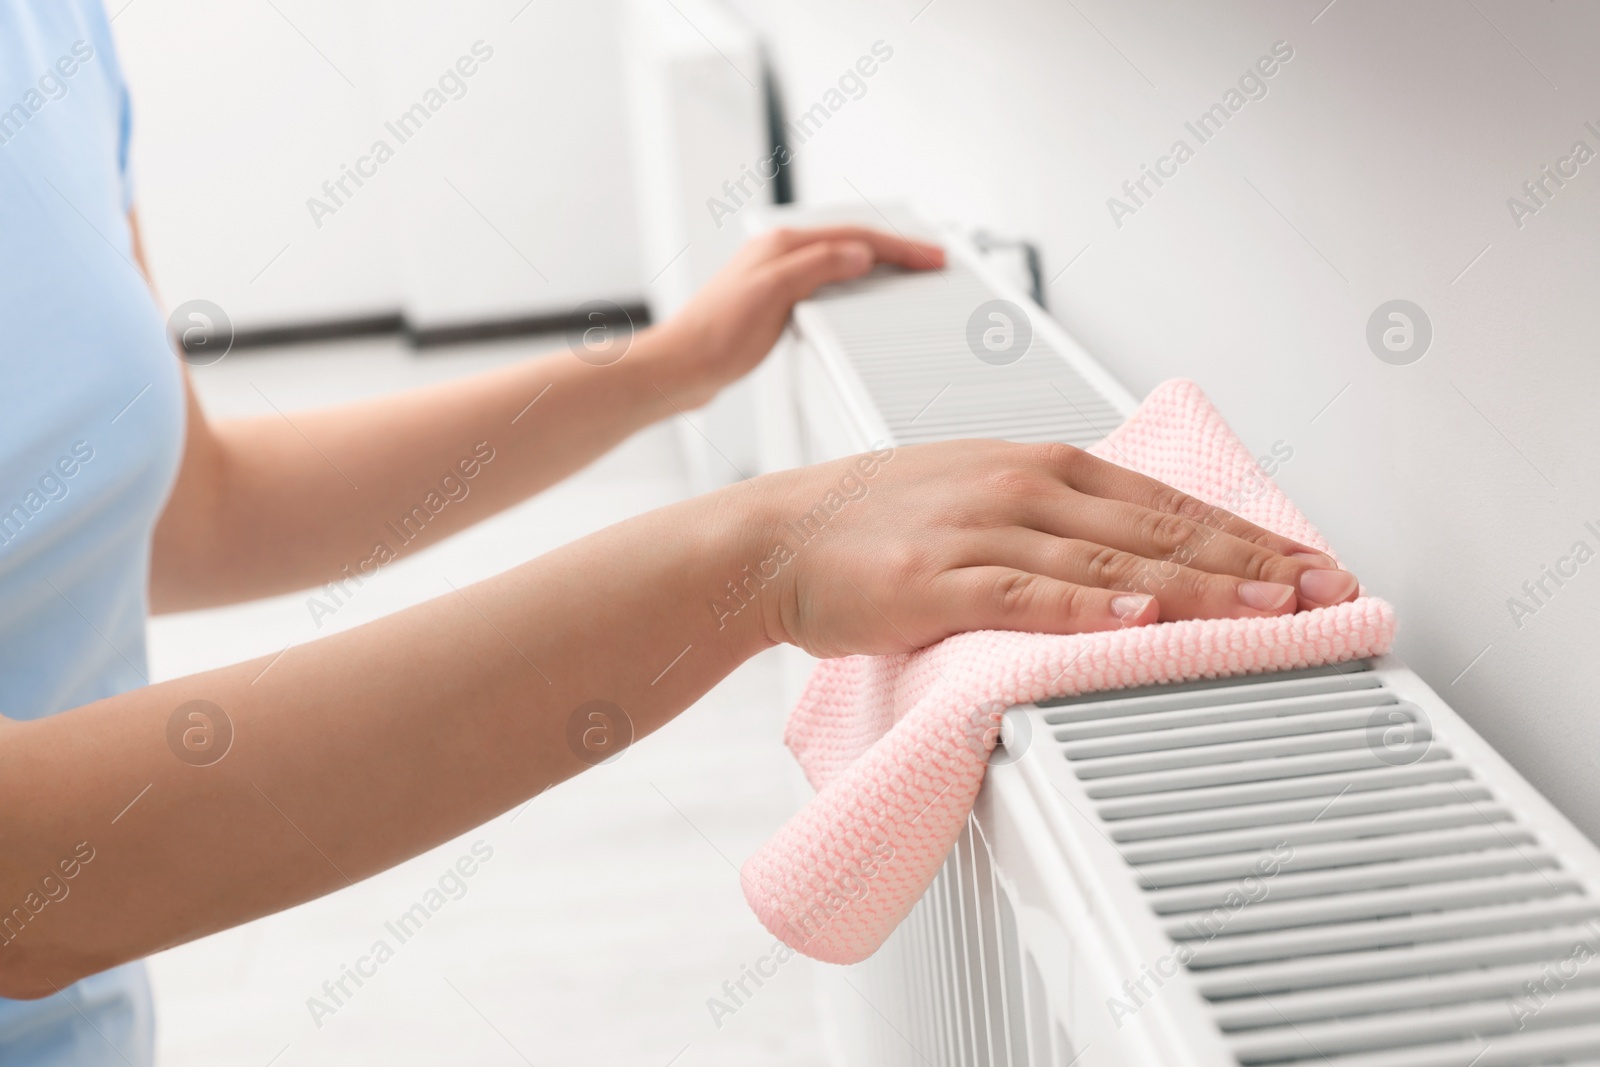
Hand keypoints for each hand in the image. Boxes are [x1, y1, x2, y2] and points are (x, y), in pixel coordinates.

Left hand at [644, 226, 944, 407]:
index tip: (931, 257)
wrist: (680, 368)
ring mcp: (775, 279)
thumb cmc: (716, 336)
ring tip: (905, 274)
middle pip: (850, 243)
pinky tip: (857, 298)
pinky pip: (825, 285)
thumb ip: (819, 266)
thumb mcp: (775, 293)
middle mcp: (780, 256)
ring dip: (876, 266)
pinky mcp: (771, 305)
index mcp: (784, 246)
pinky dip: (853, 286)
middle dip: (895, 250)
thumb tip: (860, 252)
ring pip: (839, 263)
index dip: (900, 247)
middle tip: (930, 261)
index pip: (856, 236)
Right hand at [730, 440, 1358, 658]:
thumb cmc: (869, 521)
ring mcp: (978, 531)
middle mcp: (1019, 487)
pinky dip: (1085, 607)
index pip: (1165, 502)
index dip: (1246, 535)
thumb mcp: (974, 493)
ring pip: (1108, 562)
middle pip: (1156, 527)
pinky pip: (1024, 594)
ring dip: (1198, 586)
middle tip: (1324, 589)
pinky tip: (1137, 620)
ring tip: (1268, 609)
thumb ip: (1052, 518)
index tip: (1310, 562)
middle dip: (1251, 561)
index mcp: (1035, 465)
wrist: (775, 535)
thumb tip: (1128, 556)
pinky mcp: (935, 580)